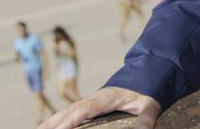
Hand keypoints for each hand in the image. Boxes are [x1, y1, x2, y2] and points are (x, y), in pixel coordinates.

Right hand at [38, 86, 160, 128]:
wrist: (146, 76)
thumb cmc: (146, 93)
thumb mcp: (150, 106)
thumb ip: (145, 120)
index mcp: (106, 98)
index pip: (85, 109)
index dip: (71, 120)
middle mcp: (93, 99)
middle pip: (68, 111)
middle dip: (53, 123)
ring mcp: (89, 103)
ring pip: (65, 112)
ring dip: (50, 122)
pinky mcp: (89, 107)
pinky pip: (69, 114)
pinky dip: (56, 121)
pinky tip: (48, 127)